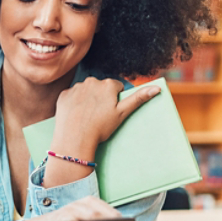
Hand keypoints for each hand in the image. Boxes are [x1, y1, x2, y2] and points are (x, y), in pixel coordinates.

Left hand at [44, 78, 159, 186]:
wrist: (75, 139)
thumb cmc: (101, 128)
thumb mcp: (122, 113)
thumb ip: (138, 98)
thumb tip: (157, 88)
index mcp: (107, 84)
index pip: (116, 87)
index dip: (115, 100)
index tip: (111, 111)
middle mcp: (91, 81)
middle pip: (99, 88)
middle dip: (101, 98)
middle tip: (98, 115)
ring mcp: (75, 88)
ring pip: (85, 91)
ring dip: (87, 99)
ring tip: (87, 116)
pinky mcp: (63, 95)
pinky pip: (72, 97)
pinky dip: (74, 103)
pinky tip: (76, 115)